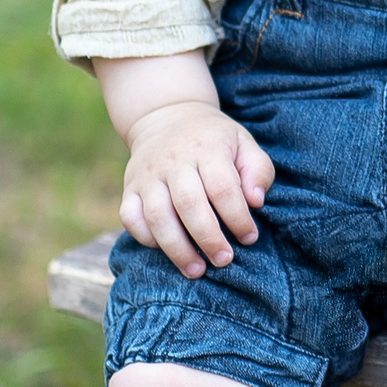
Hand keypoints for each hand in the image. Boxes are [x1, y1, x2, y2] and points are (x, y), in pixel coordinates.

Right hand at [95, 51, 274, 278]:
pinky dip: (145, 238)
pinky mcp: (129, 187)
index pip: (222, 187)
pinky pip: (130, 217)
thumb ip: (257, 169)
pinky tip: (165, 250)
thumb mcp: (243, 142)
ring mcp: (147, 175)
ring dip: (177, 248)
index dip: (237, 217)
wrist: (168, 116)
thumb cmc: (214, 139)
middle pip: (188, 204)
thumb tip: (256, 201)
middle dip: (208, 238)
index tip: (249, 237)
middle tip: (224, 260)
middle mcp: (174, 160)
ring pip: (157, 215)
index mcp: (207, 148)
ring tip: (197, 270)